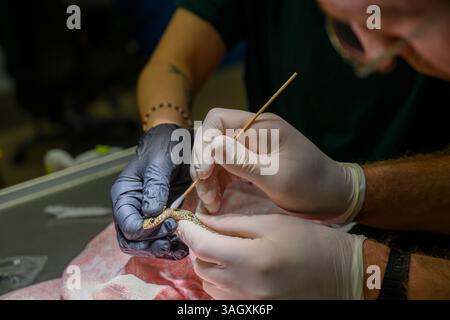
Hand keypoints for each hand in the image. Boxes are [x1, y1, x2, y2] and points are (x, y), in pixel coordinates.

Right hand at [111, 124, 191, 259]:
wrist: (177, 140)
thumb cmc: (165, 146)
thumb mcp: (160, 161)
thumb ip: (155, 185)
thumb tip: (152, 213)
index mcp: (124, 194)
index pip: (127, 225)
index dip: (146, 231)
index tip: (168, 223)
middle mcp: (131, 208)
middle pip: (132, 241)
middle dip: (152, 246)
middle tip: (174, 241)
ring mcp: (145, 214)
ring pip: (145, 245)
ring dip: (161, 250)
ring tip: (181, 248)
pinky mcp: (161, 217)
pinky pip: (160, 239)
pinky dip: (170, 246)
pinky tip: (184, 246)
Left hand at [177, 213, 365, 298]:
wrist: (339, 273)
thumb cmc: (308, 241)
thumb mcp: (272, 223)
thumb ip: (233, 223)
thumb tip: (204, 220)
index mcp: (250, 260)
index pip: (202, 246)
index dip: (188, 232)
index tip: (183, 221)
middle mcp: (245, 286)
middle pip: (201, 267)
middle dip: (198, 247)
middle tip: (207, 232)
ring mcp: (249, 303)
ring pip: (209, 284)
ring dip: (207, 264)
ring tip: (221, 249)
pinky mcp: (254, 309)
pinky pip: (222, 297)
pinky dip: (219, 280)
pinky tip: (232, 267)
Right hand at [191, 108, 364, 222]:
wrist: (333, 196)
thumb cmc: (311, 186)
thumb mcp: (277, 178)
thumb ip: (243, 162)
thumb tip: (211, 147)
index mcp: (261, 127)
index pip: (217, 121)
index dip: (204, 144)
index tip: (204, 172)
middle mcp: (252, 132)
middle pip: (212, 139)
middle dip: (204, 166)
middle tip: (207, 195)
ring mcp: (250, 147)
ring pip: (215, 156)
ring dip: (208, 179)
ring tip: (212, 204)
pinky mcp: (250, 162)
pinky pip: (224, 169)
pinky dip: (217, 184)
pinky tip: (217, 201)